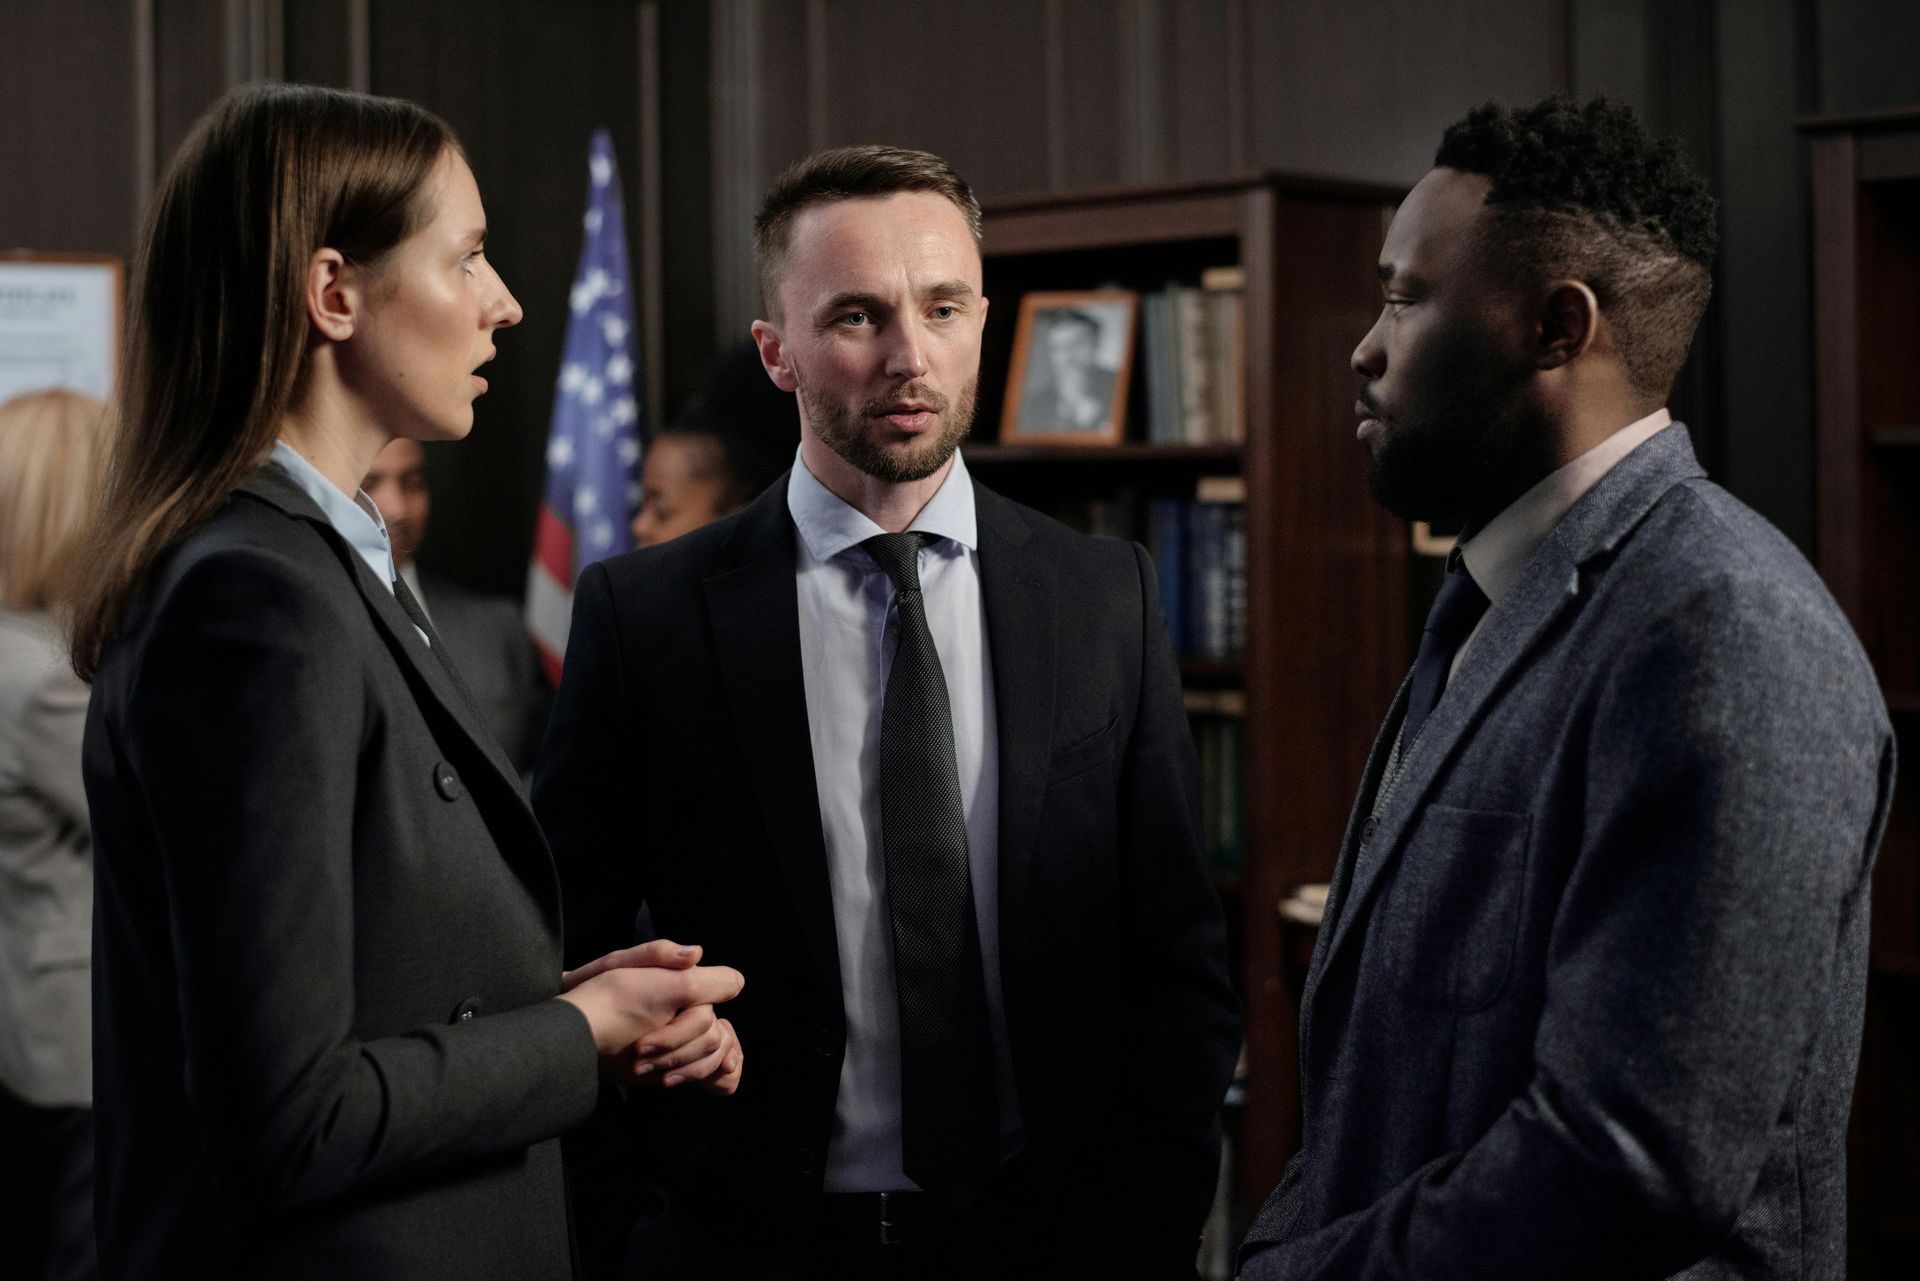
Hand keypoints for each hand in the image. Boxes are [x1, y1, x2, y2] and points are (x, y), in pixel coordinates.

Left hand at [556, 942, 743, 1081]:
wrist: (571, 1031)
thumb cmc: (595, 992)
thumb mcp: (619, 966)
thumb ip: (659, 954)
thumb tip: (696, 952)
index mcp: (682, 982)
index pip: (723, 990)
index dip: (711, 1012)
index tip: (692, 1026)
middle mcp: (688, 1008)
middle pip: (713, 1034)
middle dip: (680, 1047)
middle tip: (640, 1050)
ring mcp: (682, 1039)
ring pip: (711, 1057)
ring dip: (683, 1066)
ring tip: (642, 1068)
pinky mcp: (672, 1063)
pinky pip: (706, 1073)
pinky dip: (701, 1076)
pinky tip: (670, 1080)